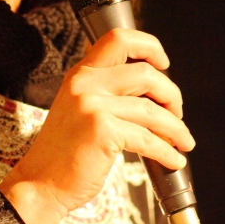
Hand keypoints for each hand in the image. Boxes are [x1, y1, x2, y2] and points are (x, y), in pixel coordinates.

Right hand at [0, 28, 194, 223]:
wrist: (40, 184)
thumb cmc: (64, 154)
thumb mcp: (80, 110)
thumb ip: (108, 94)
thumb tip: (155, 95)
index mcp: (81, 74)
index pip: (119, 38)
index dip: (150, 47)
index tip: (164, 65)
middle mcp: (85, 83)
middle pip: (146, 73)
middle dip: (171, 95)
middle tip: (177, 115)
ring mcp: (92, 105)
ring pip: (152, 109)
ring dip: (176, 128)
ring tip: (184, 142)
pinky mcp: (102, 130)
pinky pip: (148, 139)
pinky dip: (167, 152)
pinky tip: (174, 160)